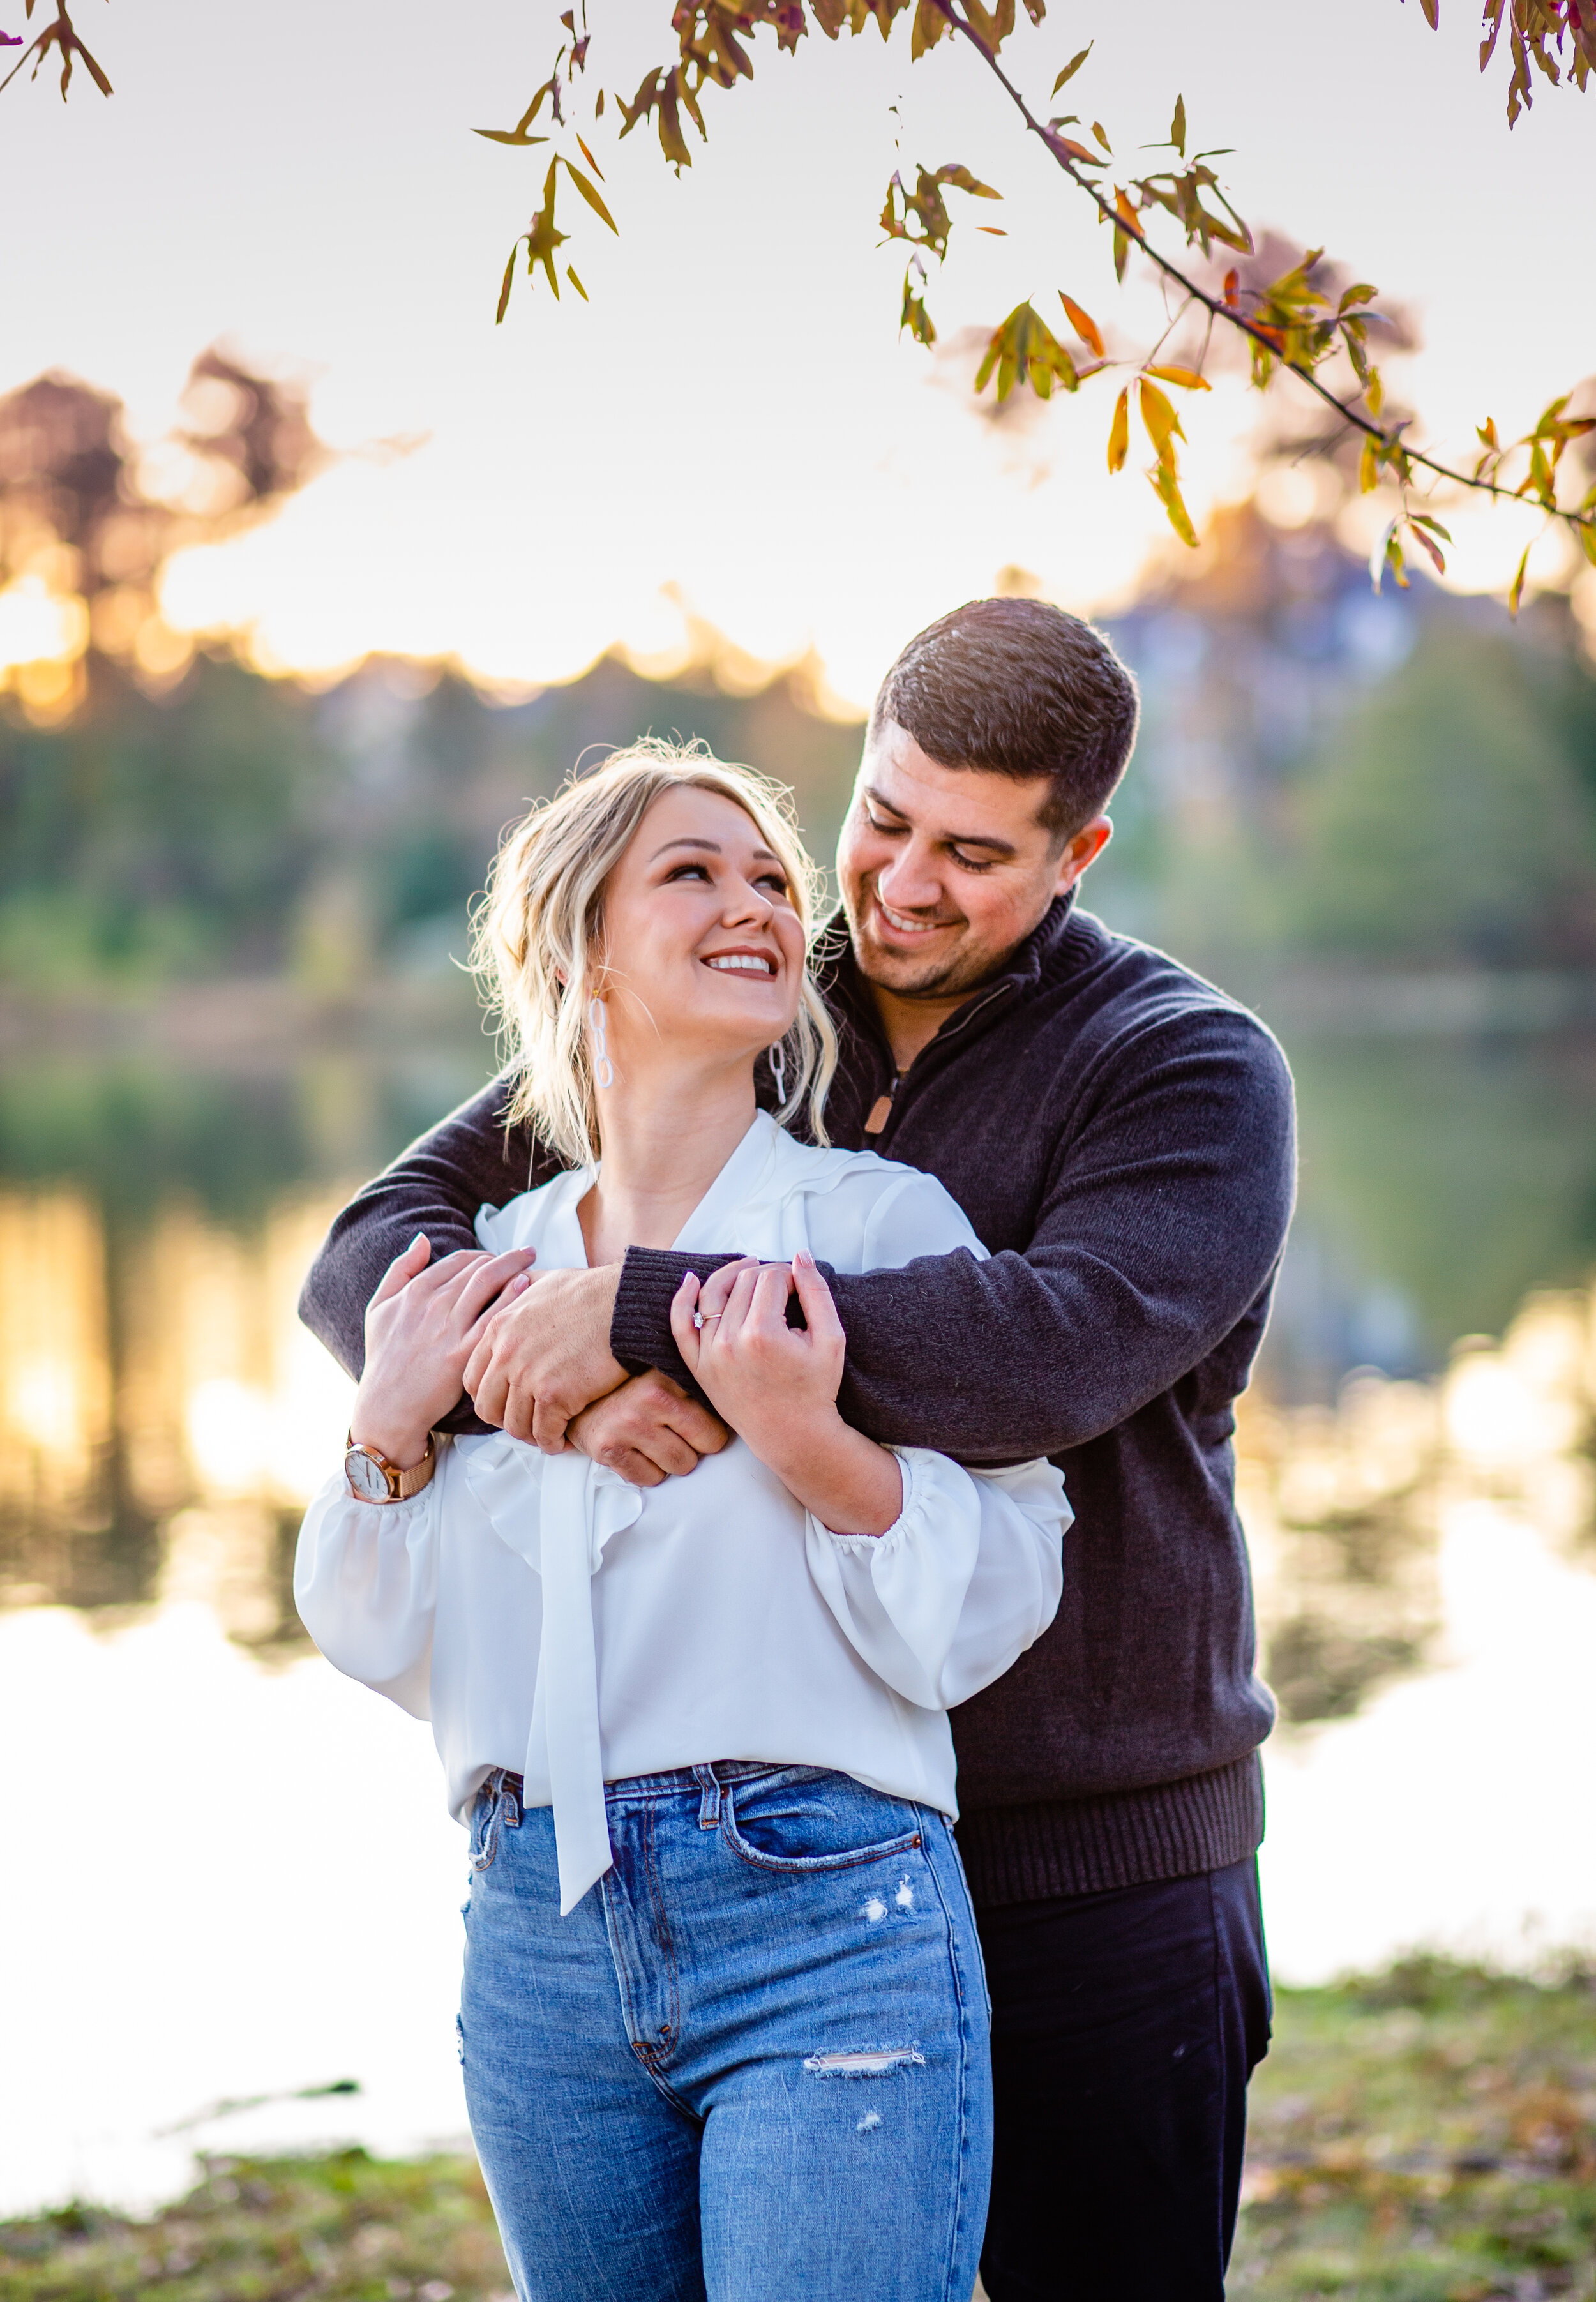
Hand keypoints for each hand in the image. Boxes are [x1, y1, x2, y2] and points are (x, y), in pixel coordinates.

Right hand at [352, 1234, 536, 1465]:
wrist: (387, 1406)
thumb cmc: (384, 1357)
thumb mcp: (379, 1307)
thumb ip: (400, 1269)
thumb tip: (423, 1238)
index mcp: (414, 1291)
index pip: (459, 1259)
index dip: (483, 1254)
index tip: (497, 1257)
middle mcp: (432, 1305)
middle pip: (478, 1267)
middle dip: (505, 1256)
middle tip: (525, 1254)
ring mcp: (448, 1329)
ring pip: (487, 1283)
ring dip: (513, 1265)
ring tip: (531, 1260)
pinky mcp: (463, 1354)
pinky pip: (493, 1317)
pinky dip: (511, 1295)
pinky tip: (527, 1285)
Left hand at [462, 1263, 625, 1449]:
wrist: (627, 1304)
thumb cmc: (595, 1293)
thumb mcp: (544, 1282)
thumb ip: (521, 1291)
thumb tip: (516, 1287)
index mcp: (500, 1328)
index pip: (473, 1378)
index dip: (489, 1397)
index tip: (506, 1403)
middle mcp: (506, 1353)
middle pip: (488, 1408)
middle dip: (507, 1420)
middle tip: (527, 1423)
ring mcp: (528, 1375)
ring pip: (515, 1425)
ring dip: (532, 1435)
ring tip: (549, 1434)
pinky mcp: (554, 1394)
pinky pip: (544, 1433)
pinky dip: (553, 1441)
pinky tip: (564, 1438)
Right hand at [567, 1369, 731, 1486]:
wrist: (571, 1395)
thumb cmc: (626, 1388)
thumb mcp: (661, 1373)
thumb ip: (693, 1380)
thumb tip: (737, 1397)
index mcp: (669, 1375)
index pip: (717, 1416)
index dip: (712, 1424)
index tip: (700, 1422)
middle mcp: (650, 1397)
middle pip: (708, 1444)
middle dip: (698, 1445)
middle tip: (679, 1434)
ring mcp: (628, 1424)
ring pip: (683, 1465)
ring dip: (673, 1460)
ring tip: (656, 1440)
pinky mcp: (609, 1449)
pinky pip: (651, 1479)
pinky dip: (648, 1471)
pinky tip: (637, 1451)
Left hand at [669, 1251, 901, 1534]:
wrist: (793, 1435)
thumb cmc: (816, 1388)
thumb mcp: (831, 1339)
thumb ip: (817, 1292)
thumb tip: (800, 1255)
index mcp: (763, 1334)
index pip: (771, 1278)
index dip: (789, 1275)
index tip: (800, 1286)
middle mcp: (730, 1342)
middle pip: (744, 1282)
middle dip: (766, 1275)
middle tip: (784, 1287)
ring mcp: (710, 1354)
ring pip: (713, 1294)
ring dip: (731, 1275)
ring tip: (750, 1270)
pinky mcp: (699, 1366)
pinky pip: (681, 1326)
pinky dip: (682, 1299)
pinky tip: (691, 1278)